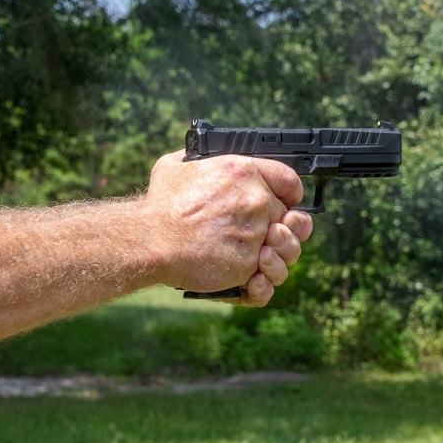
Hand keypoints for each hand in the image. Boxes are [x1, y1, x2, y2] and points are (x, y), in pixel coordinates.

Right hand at [143, 152, 313, 304]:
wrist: (151, 241)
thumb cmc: (160, 206)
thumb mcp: (175, 166)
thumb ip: (196, 158)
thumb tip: (198, 156)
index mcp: (243, 172)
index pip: (289, 181)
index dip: (291, 195)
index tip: (286, 204)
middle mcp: (256, 201)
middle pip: (292, 219)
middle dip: (282, 231)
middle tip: (268, 238)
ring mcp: (256, 234)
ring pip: (287, 251)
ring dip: (277, 258)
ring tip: (260, 261)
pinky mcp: (248, 264)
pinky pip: (268, 280)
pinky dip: (262, 285)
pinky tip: (252, 281)